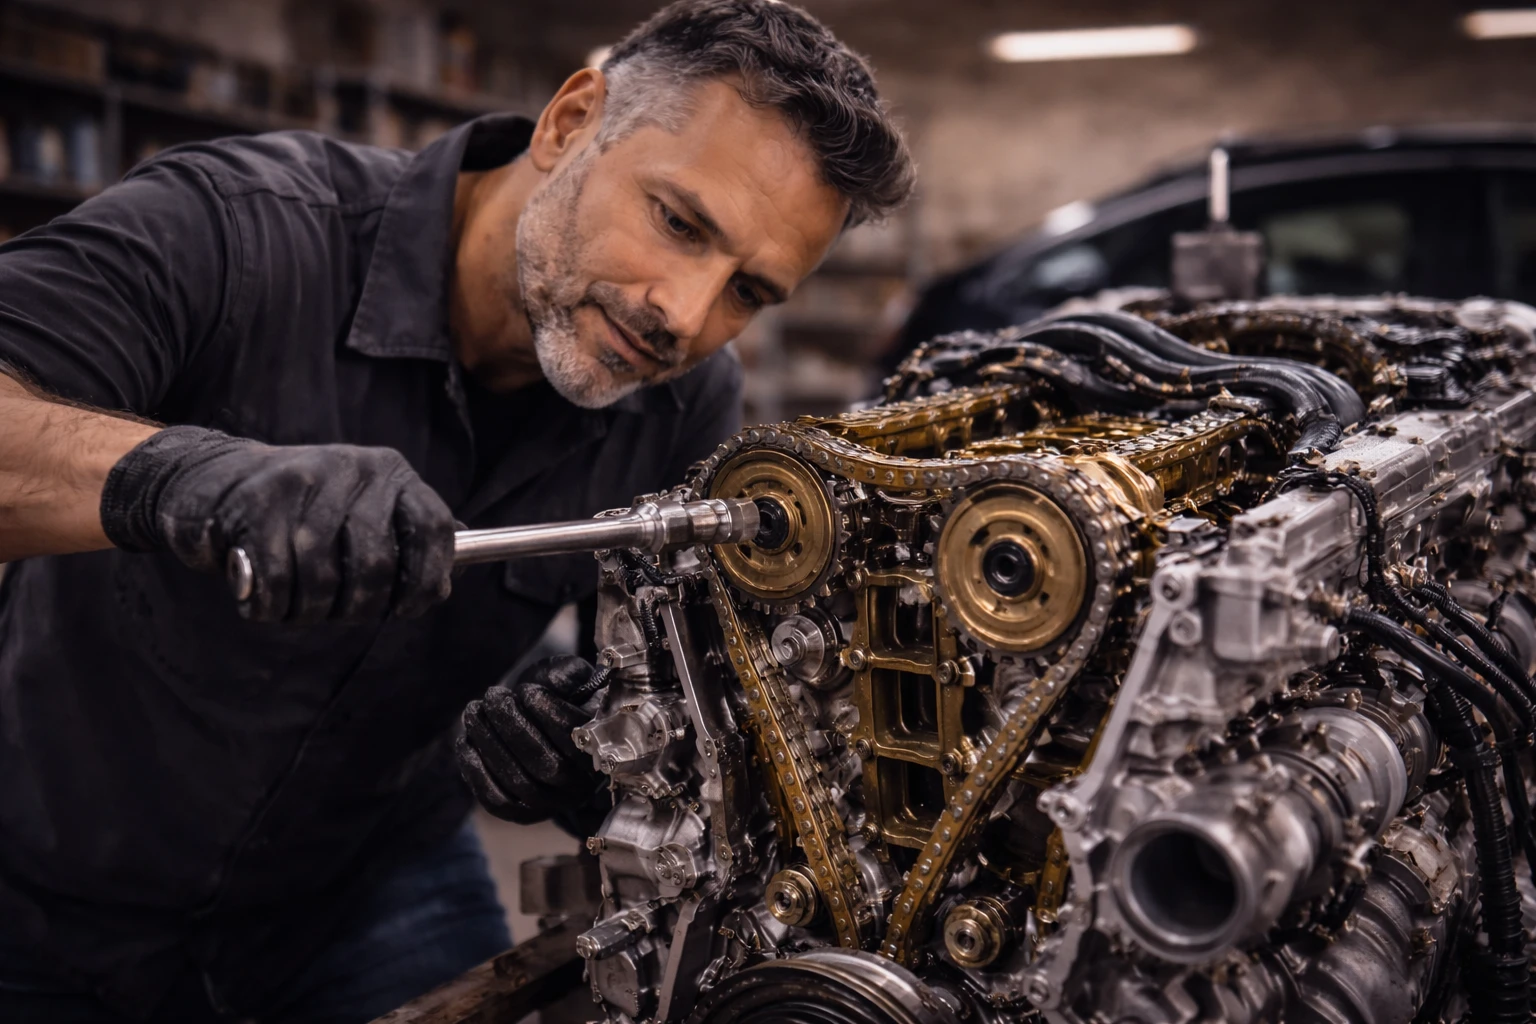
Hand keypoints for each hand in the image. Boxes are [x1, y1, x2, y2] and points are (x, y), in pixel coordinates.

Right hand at [100, 425, 454, 623]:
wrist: (211, 480)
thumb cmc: (299, 514)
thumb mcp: (361, 512)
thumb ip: (405, 541)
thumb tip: (449, 580)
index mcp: (391, 475)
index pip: (433, 528)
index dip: (426, 579)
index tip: (404, 608)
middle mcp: (355, 468)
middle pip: (375, 565)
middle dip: (355, 607)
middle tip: (333, 611)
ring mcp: (306, 479)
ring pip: (322, 578)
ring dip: (307, 610)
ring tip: (294, 604)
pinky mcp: (258, 500)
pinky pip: (278, 580)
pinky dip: (271, 607)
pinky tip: (264, 601)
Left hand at [457, 656, 606, 824]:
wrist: (550, 736)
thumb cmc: (561, 701)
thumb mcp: (573, 681)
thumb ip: (568, 674)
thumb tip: (554, 682)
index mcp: (599, 751)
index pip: (575, 738)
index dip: (548, 713)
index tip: (525, 690)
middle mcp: (580, 787)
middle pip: (546, 765)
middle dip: (512, 726)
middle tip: (492, 696)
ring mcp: (551, 805)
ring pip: (518, 782)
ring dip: (489, 743)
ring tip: (473, 711)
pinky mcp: (522, 815)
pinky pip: (496, 801)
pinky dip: (476, 771)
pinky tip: (465, 741)